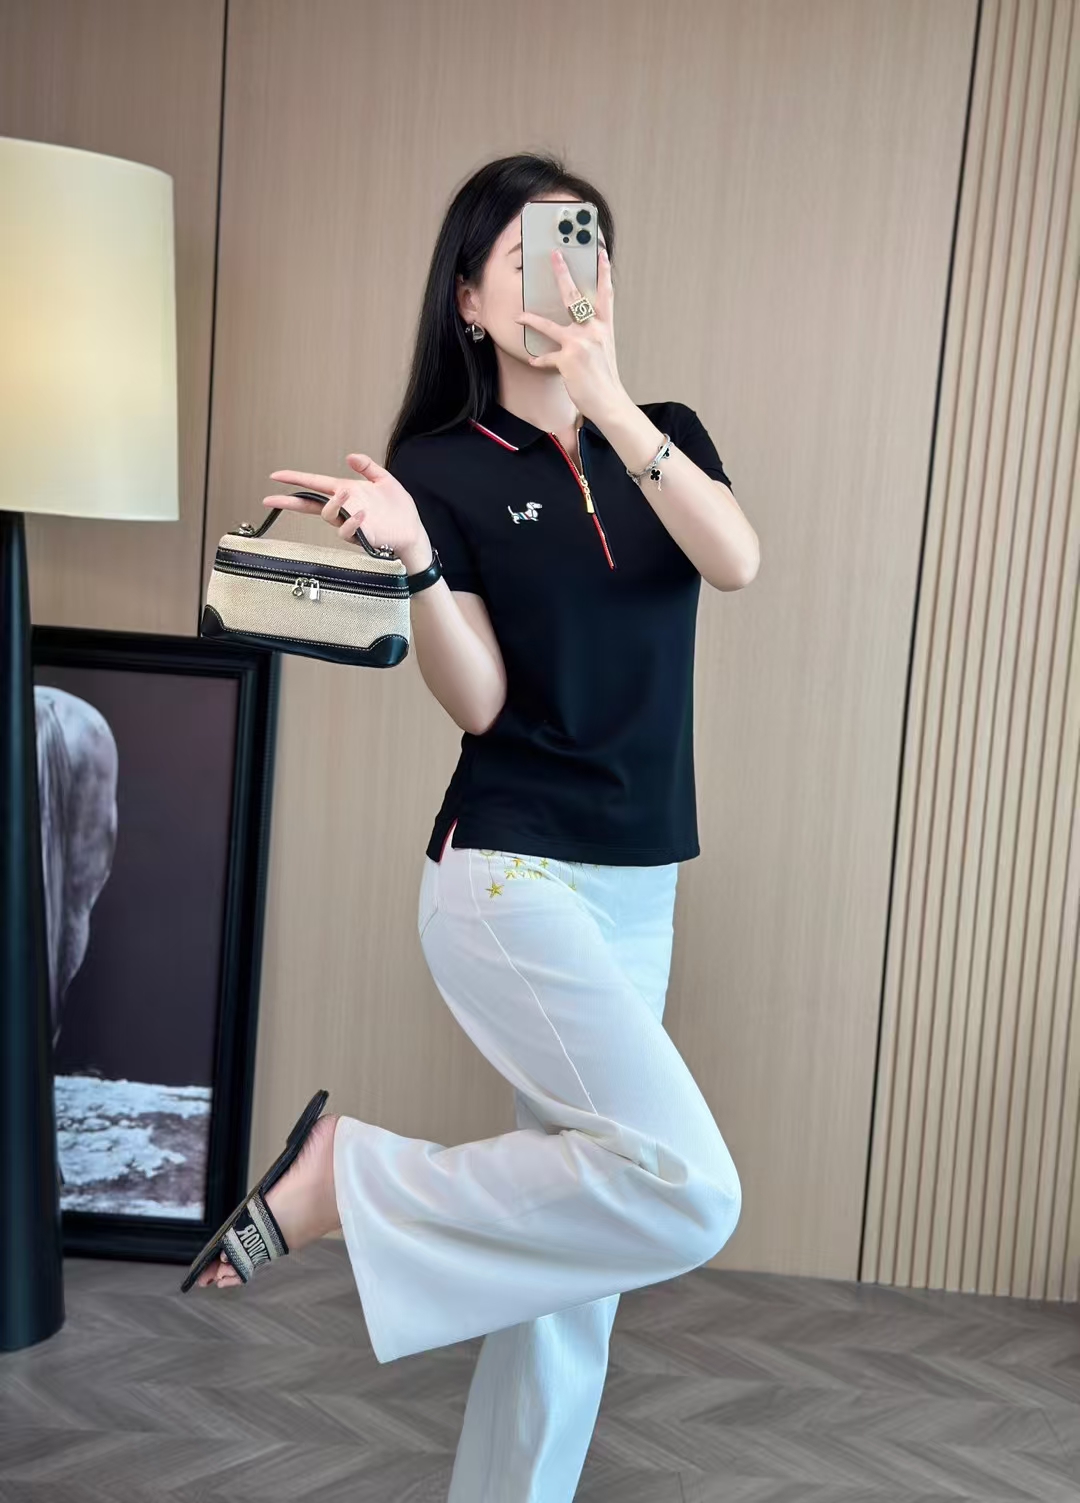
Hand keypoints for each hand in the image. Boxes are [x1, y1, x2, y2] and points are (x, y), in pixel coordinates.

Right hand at [262, 453, 425, 558]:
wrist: (412, 532)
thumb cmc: (398, 510)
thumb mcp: (384, 479)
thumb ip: (367, 466)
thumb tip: (350, 456)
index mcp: (347, 492)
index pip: (315, 484)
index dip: (295, 479)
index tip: (276, 476)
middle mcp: (344, 508)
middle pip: (310, 504)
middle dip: (290, 501)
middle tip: (272, 499)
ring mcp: (350, 523)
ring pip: (328, 515)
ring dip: (333, 503)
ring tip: (346, 493)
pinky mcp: (359, 536)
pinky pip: (348, 530)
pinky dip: (352, 522)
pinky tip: (362, 515)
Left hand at [514, 245, 628, 423]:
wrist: (610, 402)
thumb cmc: (605, 378)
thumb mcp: (604, 349)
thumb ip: (594, 334)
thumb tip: (580, 323)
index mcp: (604, 327)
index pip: (605, 294)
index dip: (603, 272)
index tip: (601, 253)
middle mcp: (593, 331)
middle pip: (575, 297)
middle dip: (563, 273)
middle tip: (555, 255)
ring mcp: (580, 344)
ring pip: (550, 325)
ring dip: (532, 319)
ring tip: (520, 315)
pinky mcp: (568, 360)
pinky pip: (547, 357)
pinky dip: (540, 360)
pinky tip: (533, 361)